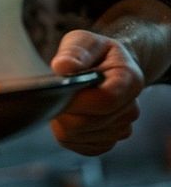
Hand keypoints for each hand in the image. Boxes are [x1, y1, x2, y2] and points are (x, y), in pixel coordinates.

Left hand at [49, 29, 143, 155]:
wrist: (107, 68)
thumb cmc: (94, 53)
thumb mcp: (84, 41)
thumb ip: (75, 52)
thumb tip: (63, 67)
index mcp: (130, 79)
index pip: (105, 100)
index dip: (77, 100)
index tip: (57, 92)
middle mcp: (130, 109)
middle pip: (89, 123)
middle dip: (65, 111)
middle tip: (56, 94)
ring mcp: (120, 129)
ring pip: (80, 136)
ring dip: (64, 121)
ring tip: (66, 101)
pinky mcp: (107, 142)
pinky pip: (79, 145)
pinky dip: (69, 133)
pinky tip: (71, 114)